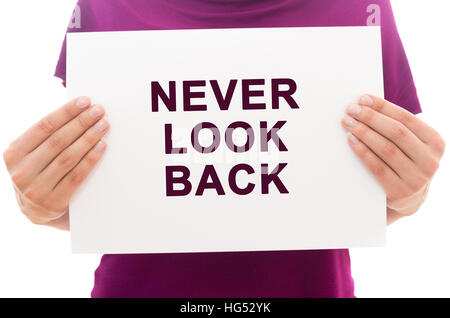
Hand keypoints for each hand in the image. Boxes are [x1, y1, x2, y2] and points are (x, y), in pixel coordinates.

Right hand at [3, 97, 108, 229]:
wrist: (37, 212)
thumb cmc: (40, 174)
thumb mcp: (33, 156)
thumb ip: (47, 137)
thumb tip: (78, 110)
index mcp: (13, 154)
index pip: (43, 126)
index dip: (66, 112)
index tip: (85, 101)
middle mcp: (21, 171)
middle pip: (58, 140)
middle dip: (81, 122)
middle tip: (99, 111)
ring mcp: (36, 189)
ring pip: (68, 157)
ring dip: (89, 138)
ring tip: (103, 125)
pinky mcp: (53, 202)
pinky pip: (76, 176)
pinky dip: (91, 159)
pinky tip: (102, 146)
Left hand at [341, 95, 444, 224]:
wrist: (408, 199)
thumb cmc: (404, 162)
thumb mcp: (410, 145)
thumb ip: (398, 127)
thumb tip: (367, 104)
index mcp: (435, 143)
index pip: (407, 119)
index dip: (383, 107)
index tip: (363, 99)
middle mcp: (430, 161)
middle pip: (396, 132)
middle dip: (370, 118)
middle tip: (351, 110)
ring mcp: (417, 179)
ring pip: (386, 149)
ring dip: (363, 133)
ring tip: (348, 123)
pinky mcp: (400, 193)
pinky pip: (377, 168)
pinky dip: (362, 152)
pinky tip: (351, 141)